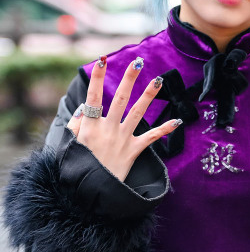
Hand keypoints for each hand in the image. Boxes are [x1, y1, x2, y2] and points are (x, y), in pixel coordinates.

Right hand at [67, 57, 181, 181]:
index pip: (93, 97)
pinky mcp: (134, 150)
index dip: (96, 78)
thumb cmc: (79, 167)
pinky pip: (151, 138)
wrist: (93, 191)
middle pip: (120, 99)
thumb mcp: (71, 145)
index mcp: (91, 126)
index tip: (101, 60)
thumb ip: (76, 125)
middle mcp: (108, 129)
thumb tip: (83, 108)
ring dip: (149, 95)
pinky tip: (177, 121)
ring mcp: (123, 139)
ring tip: (159, 80)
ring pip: (138, 113)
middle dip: (129, 79)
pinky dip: (164, 130)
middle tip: (137, 62)